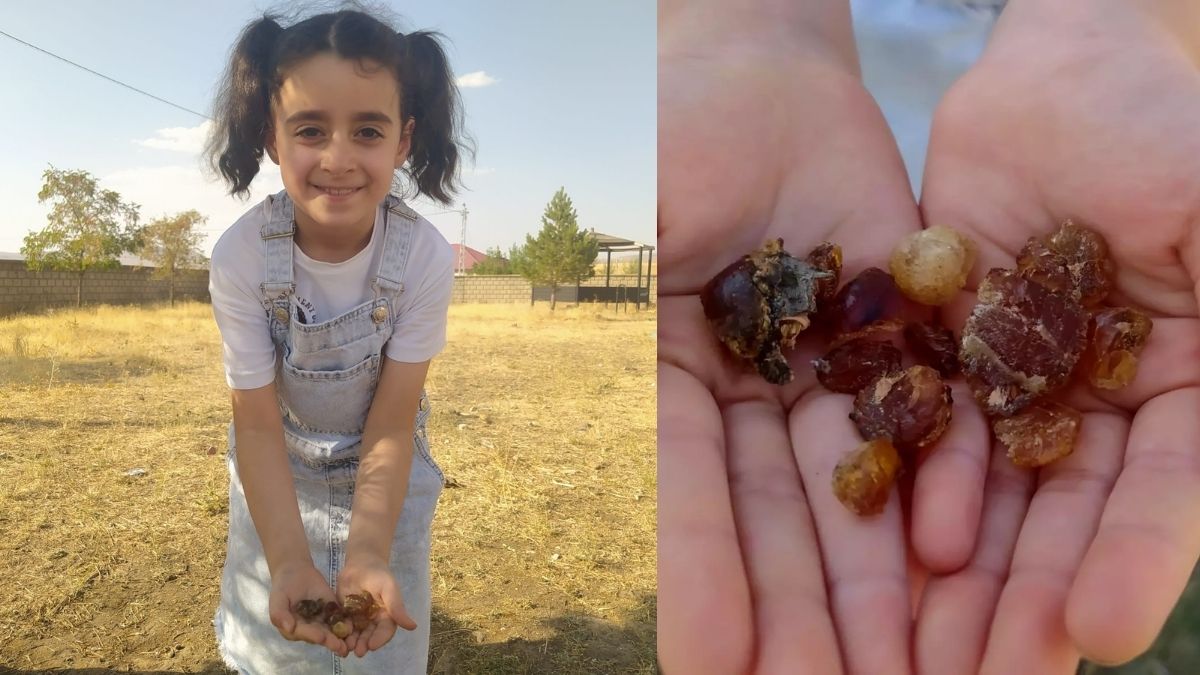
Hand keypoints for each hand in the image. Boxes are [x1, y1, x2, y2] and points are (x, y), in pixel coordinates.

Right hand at [268, 560, 349, 656]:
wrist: (296, 571)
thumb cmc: (283, 586)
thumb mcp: (278, 598)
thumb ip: (280, 614)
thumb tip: (288, 628)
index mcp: (294, 629)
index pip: (305, 633)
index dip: (313, 636)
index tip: (322, 638)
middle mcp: (309, 628)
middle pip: (320, 636)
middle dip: (331, 641)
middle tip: (341, 647)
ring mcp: (321, 620)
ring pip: (332, 630)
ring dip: (341, 637)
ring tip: (350, 643)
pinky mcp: (332, 611)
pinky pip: (340, 618)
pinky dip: (347, 623)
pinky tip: (354, 627)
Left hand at [337, 552, 416, 657]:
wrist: (360, 563)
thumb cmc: (378, 573)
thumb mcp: (389, 588)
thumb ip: (397, 607)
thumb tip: (413, 626)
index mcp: (387, 615)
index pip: (385, 631)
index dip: (379, 639)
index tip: (372, 646)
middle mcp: (373, 620)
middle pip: (370, 635)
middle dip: (364, 644)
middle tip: (358, 651)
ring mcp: (359, 618)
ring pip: (356, 634)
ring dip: (352, 642)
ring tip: (347, 648)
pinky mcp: (346, 615)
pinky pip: (344, 627)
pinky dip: (340, 634)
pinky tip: (336, 638)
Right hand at [658, 4, 926, 670]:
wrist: (766, 77)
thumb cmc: (675, 124)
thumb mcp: (629, 204)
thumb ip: (617, 284)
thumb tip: (539, 333)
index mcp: (673, 380)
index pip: (684, 492)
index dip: (700, 576)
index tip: (708, 666)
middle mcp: (750, 398)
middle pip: (777, 519)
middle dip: (796, 613)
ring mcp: (828, 377)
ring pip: (854, 494)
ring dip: (874, 586)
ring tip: (894, 669)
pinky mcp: (902, 344)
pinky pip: (928, 420)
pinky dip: (942, 484)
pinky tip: (949, 556)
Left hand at [913, 2, 1199, 672]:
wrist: (1070, 76)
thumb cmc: (1176, 139)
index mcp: (1183, 394)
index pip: (1163, 498)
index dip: (1138, 563)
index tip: (1099, 634)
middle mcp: (1098, 406)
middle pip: (1068, 518)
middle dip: (1031, 597)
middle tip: (992, 672)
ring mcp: (1015, 382)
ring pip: (995, 491)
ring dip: (967, 571)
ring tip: (933, 642)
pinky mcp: (944, 349)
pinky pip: (933, 421)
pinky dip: (927, 476)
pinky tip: (913, 533)